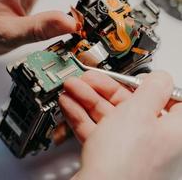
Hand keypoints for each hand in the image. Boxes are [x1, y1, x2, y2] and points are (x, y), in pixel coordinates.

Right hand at [59, 71, 181, 179]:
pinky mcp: (109, 155)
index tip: (131, 79)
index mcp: (172, 130)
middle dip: (103, 89)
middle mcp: (152, 140)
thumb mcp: (140, 112)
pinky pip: (97, 129)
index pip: (170, 101)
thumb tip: (160, 77)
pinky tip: (69, 104)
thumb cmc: (124, 162)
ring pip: (109, 116)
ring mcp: (129, 149)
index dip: (151, 87)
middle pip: (130, 105)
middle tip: (87, 79)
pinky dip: (82, 116)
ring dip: (87, 99)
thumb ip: (152, 89)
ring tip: (71, 87)